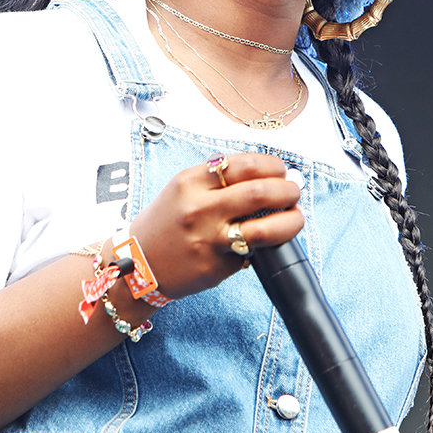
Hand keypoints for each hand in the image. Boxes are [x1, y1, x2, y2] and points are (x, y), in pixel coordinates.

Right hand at [127, 153, 302, 300]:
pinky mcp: (215, 267)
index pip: (245, 164)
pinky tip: (263, 242)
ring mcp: (208, 240)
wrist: (136, 263)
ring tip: (295, 217)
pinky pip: (250, 254)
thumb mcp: (183, 189)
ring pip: (266, 229)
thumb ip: (219, 180)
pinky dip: (263, 246)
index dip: (273, 166)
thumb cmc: (166, 222)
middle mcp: (199, 209)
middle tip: (294, 192)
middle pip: (260, 192)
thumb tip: (268, 175)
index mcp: (191, 181)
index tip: (282, 171)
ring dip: (291, 221)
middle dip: (288, 191)